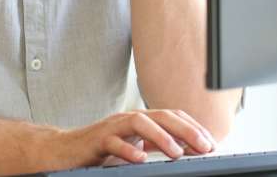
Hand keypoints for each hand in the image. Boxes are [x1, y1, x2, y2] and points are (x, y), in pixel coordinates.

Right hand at [55, 109, 216, 167]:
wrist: (65, 150)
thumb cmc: (101, 149)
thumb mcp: (134, 146)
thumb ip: (155, 145)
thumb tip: (184, 151)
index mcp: (140, 120)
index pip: (172, 116)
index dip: (193, 127)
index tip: (211, 142)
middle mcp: (129, 119)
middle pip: (161, 116)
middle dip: (186, 130)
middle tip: (205, 146)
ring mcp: (112, 128)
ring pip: (139, 123)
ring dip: (161, 137)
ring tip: (177, 153)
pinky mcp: (96, 140)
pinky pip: (113, 142)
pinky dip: (128, 150)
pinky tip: (141, 159)